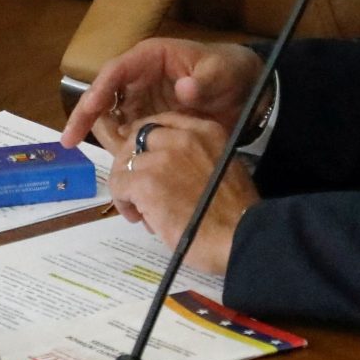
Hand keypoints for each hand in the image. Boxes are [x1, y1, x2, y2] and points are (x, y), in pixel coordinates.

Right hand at [62, 38, 262, 151]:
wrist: (247, 92)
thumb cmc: (230, 72)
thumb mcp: (221, 72)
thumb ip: (204, 81)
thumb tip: (184, 89)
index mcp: (149, 58)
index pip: (115, 72)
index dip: (97, 90)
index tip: (87, 110)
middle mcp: (138, 79)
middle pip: (103, 96)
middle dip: (87, 117)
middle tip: (70, 141)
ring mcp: (142, 101)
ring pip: (112, 119)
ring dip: (106, 138)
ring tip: (106, 160)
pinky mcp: (149, 121)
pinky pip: (128, 135)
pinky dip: (124, 149)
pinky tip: (124, 168)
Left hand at [106, 112, 254, 273]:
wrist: (240, 237)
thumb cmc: (237, 213)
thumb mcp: (225, 168)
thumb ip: (198, 157)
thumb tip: (169, 167)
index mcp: (206, 131)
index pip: (162, 122)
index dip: (145, 137)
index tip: (139, 153)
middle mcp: (182, 138)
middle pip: (138, 137)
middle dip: (131, 160)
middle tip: (136, 187)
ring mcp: (162, 158)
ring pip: (126, 164)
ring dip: (128, 186)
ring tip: (141, 211)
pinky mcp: (146, 182)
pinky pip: (119, 184)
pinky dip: (123, 202)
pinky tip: (137, 217)